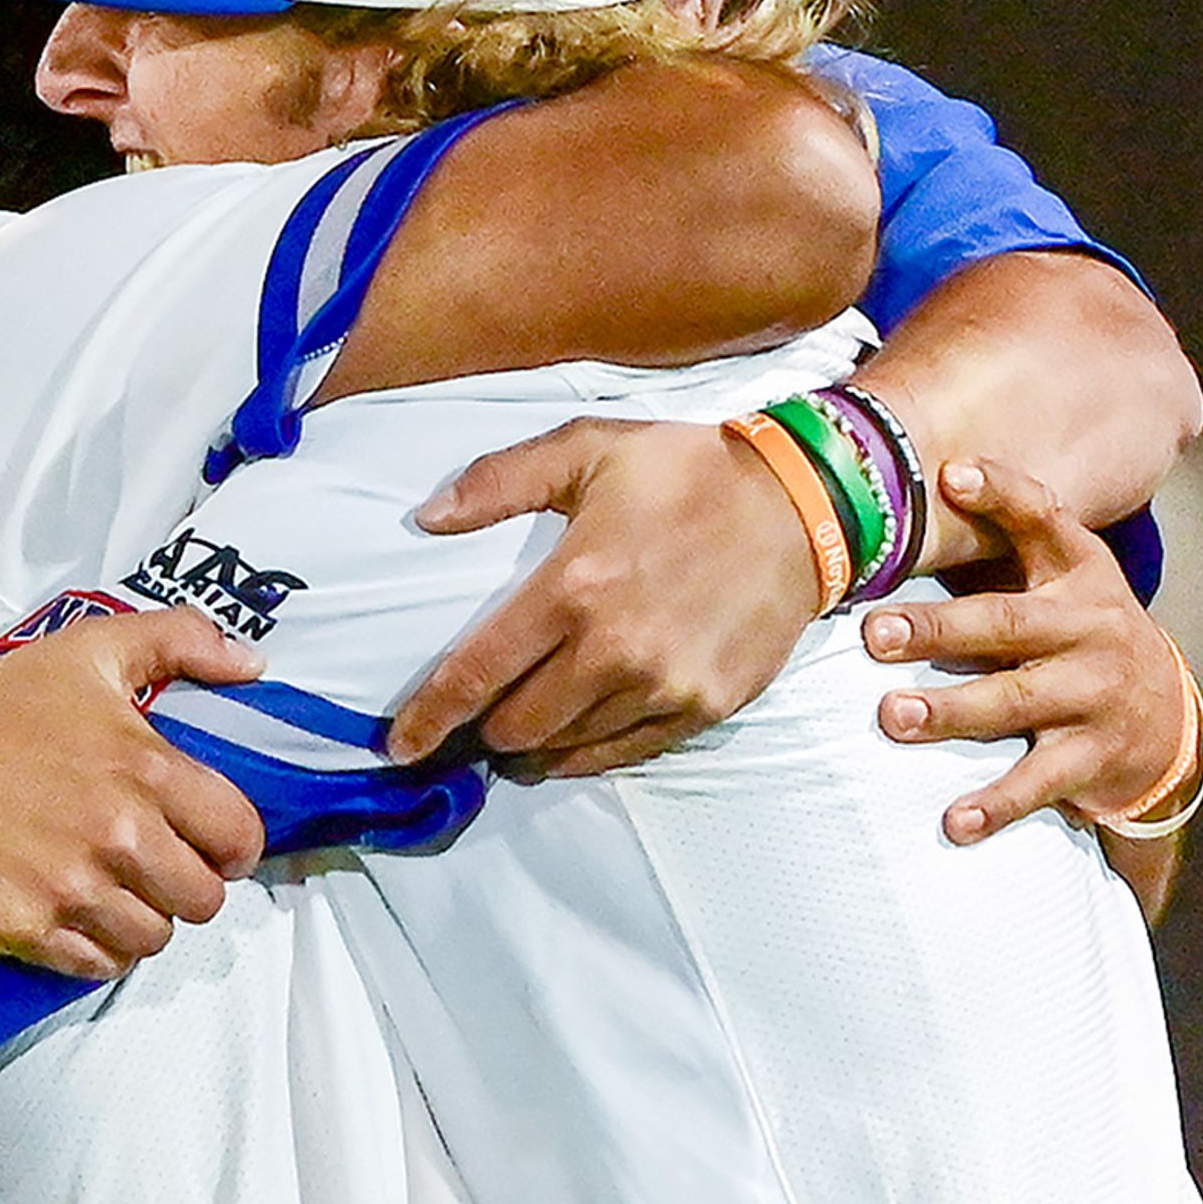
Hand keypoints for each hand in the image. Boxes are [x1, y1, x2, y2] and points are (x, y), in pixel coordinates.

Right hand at [0, 609, 270, 980]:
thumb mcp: (94, 648)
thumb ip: (183, 641)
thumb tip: (252, 662)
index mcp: (148, 772)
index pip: (238, 838)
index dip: (234, 846)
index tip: (213, 845)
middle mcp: (119, 837)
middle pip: (202, 900)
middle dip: (189, 885)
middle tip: (159, 868)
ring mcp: (73, 889)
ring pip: (153, 938)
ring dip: (143, 919)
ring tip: (117, 891)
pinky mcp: (29, 928)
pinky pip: (98, 966)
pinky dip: (99, 949)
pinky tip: (81, 915)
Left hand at [387, 416, 820, 774]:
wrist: (803, 504)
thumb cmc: (687, 472)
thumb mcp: (587, 449)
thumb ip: (499, 481)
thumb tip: (426, 518)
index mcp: (573, 585)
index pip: (477, 673)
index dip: (430, 717)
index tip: (399, 746)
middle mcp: (613, 648)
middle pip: (516, 726)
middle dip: (481, 732)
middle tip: (471, 724)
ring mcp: (662, 686)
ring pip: (566, 748)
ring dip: (532, 747)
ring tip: (518, 735)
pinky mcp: (703, 709)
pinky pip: (623, 755)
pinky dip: (586, 754)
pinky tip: (573, 740)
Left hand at [861, 458, 1187, 845]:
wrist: (1168, 721)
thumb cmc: (1082, 635)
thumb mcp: (1064, 578)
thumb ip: (1003, 537)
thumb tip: (920, 477)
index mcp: (1081, 573)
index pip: (1044, 521)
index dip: (1002, 494)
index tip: (953, 473)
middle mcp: (1090, 628)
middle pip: (1009, 623)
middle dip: (939, 628)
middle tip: (875, 633)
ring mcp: (1094, 695)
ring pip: (1016, 702)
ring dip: (952, 711)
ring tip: (893, 717)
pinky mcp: (1093, 756)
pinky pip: (1038, 782)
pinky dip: (995, 804)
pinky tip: (954, 822)